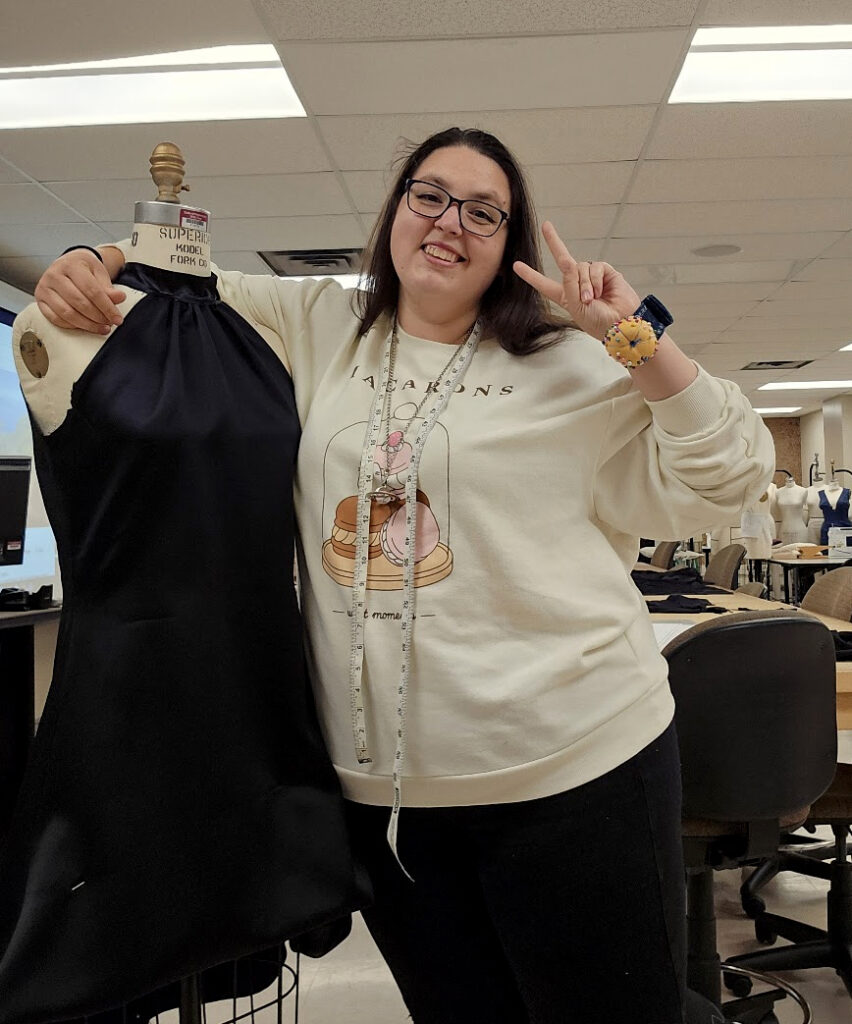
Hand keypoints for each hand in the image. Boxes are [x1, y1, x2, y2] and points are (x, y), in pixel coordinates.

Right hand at [34, 248, 126, 334]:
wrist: (67, 263)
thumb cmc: (83, 268)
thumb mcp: (98, 273)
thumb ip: (108, 287)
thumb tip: (119, 298)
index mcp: (70, 265)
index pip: (92, 290)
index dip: (107, 307)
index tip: (117, 318)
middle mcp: (54, 275)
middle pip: (79, 303)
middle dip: (98, 317)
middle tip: (110, 323)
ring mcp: (44, 288)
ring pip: (67, 313)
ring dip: (87, 324)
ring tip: (101, 327)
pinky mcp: (40, 300)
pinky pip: (55, 319)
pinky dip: (72, 326)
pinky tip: (85, 326)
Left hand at [513, 221, 640, 340]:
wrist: (620, 324)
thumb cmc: (597, 321)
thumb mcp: (575, 305)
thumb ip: (569, 282)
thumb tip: (568, 262)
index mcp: (565, 296)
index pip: (544, 284)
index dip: (530, 275)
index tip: (517, 266)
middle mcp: (577, 284)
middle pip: (563, 259)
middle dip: (554, 242)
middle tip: (546, 226)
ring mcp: (591, 277)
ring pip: (580, 267)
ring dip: (584, 284)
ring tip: (591, 299)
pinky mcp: (606, 272)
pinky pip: (595, 267)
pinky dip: (595, 280)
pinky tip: (600, 292)